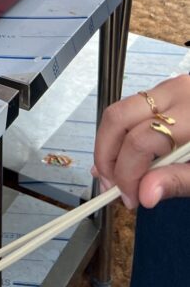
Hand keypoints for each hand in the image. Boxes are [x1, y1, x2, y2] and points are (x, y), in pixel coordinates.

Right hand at [92, 75, 189, 208]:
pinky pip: (134, 110)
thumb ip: (180, 181)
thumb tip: (144, 195)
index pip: (141, 141)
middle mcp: (178, 91)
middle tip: (110, 186)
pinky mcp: (169, 92)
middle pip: (119, 117)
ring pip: (121, 110)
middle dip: (107, 154)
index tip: (129, 200)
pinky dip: (123, 135)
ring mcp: (171, 87)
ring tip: (115, 176)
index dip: (127, 173)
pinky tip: (126, 158)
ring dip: (111, 144)